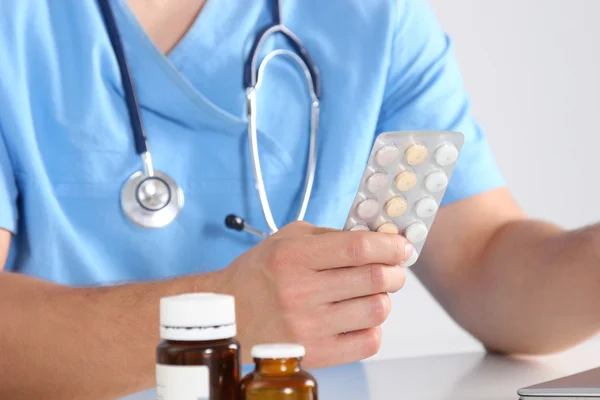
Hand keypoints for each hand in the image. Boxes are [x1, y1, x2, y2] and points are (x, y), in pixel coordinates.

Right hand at [217, 221, 412, 368]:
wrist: (229, 315)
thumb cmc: (260, 273)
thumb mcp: (287, 239)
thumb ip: (332, 236)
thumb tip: (379, 239)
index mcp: (293, 257)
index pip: (358, 248)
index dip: (390, 246)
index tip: (402, 246)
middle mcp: (300, 292)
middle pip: (374, 278)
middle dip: (394, 271)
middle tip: (392, 269)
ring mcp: (309, 327)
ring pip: (376, 310)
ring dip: (383, 298)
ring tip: (370, 294)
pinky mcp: (316, 354)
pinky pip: (368, 342)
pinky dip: (373, 327)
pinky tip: (359, 318)